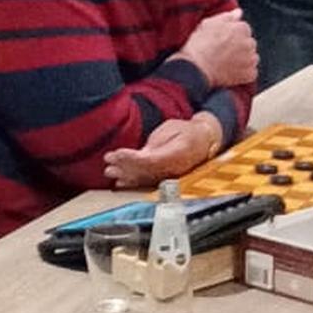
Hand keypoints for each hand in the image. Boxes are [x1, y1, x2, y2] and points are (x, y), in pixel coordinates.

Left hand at [103, 115, 223, 187]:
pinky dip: (133, 183)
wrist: (203, 141)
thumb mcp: (172, 130)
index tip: (118, 154)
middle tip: (109, 161)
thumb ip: (157, 143)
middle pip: (146, 171)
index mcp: (178, 153)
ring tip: (110, 171)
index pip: (152, 160)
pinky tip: (120, 182)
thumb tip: (143, 155)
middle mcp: (174, 169)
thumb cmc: (187, 132)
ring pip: (145, 179)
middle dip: (125, 167)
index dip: (132, 159)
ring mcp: (170, 176)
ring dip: (126, 175)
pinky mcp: (165, 179)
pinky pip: (148, 183)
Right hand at [176, 8, 257, 87]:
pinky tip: (232, 72)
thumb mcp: (209, 24)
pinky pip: (251, 72)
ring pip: (252, 57)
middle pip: (249, 43)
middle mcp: (249, 43)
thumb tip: (238, 12)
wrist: (196, 68)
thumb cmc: (200, 45)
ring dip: (244, 60)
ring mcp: (250, 59)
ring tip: (228, 63)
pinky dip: (244, 73)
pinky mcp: (249, 74)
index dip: (233, 35)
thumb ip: (227, 16)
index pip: (244, 29)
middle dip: (240, 47)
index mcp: (241, 28)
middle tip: (225, 52)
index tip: (224, 41)